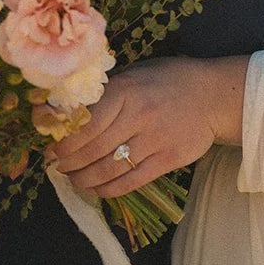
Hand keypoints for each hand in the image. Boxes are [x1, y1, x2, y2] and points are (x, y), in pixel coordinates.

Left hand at [49, 56, 247, 198]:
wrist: (212, 95)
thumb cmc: (167, 81)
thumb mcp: (135, 74)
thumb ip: (106, 94)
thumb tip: (66, 113)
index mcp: (125, 90)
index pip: (84, 122)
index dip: (63, 140)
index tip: (51, 147)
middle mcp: (138, 115)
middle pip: (92, 149)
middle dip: (68, 162)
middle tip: (57, 165)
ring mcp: (154, 140)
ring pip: (107, 169)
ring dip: (83, 179)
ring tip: (73, 178)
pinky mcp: (167, 160)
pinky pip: (129, 182)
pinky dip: (107, 190)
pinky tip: (96, 188)